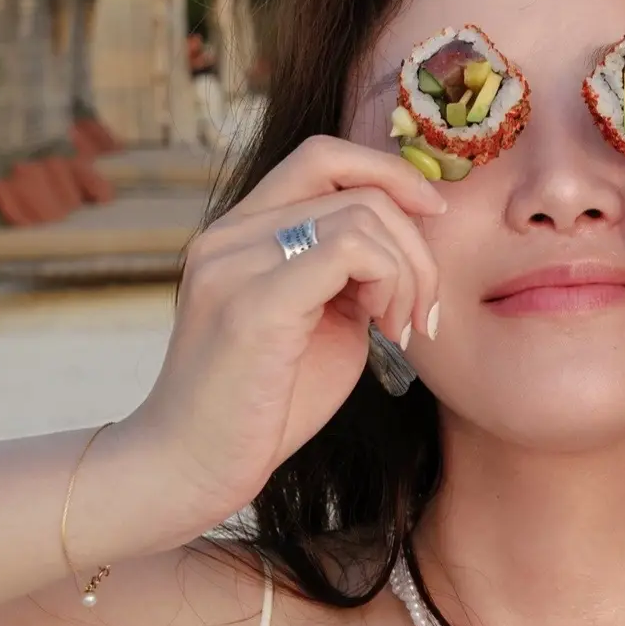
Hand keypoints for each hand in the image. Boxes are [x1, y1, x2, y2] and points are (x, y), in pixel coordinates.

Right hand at [102, 136, 445, 542]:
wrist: (192, 469)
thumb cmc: (262, 405)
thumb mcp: (320, 322)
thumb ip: (352, 273)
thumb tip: (414, 237)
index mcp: (240, 232)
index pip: (322, 156)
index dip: (389, 173)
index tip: (432, 219)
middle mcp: (229, 234)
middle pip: (353, 185)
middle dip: (415, 242)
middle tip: (420, 311)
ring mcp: (234, 262)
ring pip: (361, 215)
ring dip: (407, 272)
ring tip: (400, 328)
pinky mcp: (252, 303)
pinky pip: (350, 250)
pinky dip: (390, 283)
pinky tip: (385, 331)